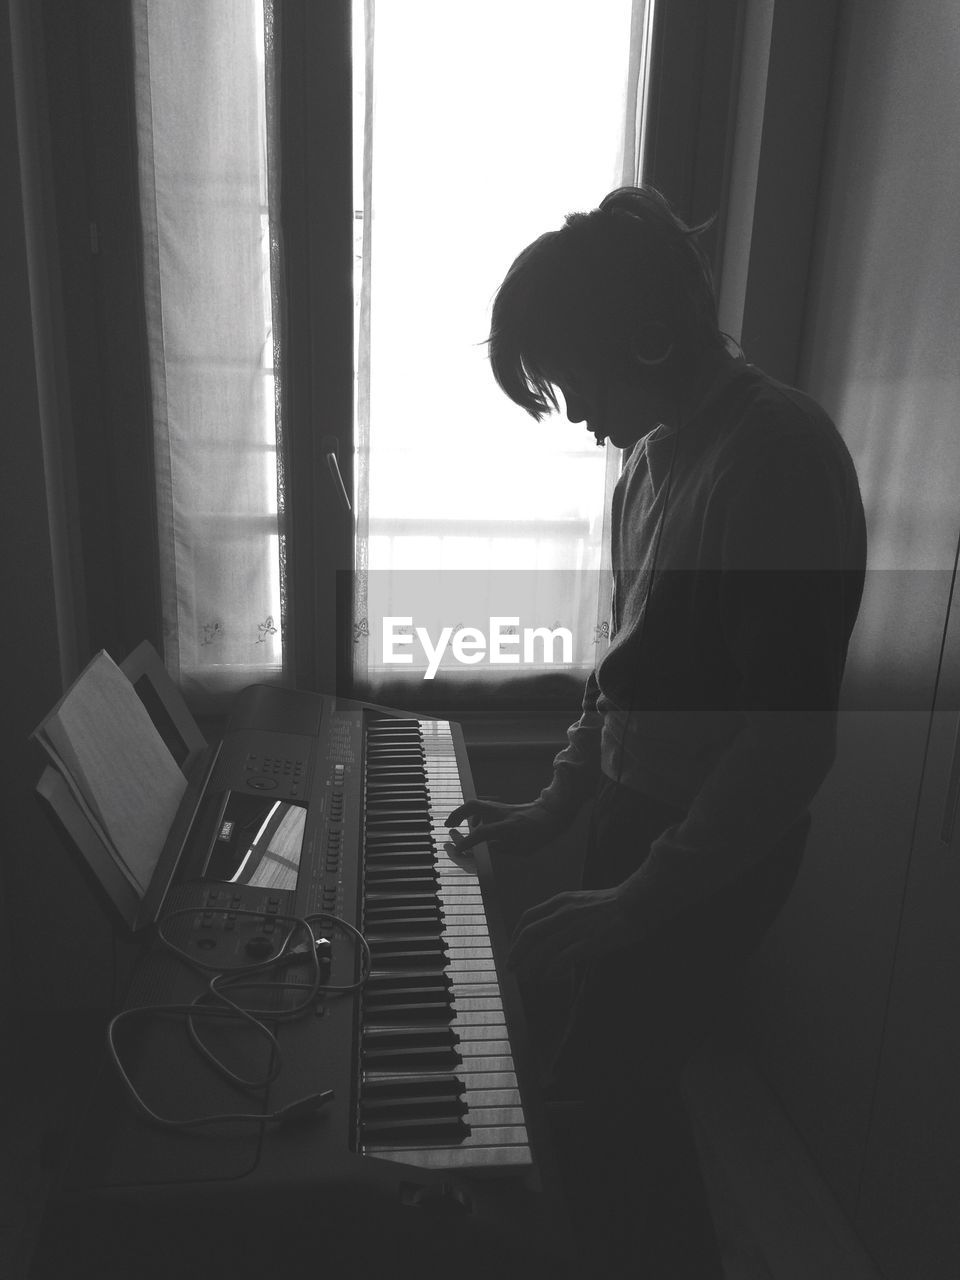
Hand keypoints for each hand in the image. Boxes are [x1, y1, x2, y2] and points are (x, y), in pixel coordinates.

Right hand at [444, 798, 564, 855]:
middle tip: (447, 825)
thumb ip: (505, 849)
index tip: (458, 849)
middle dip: (457, 814)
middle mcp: (503, 814)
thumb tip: (491, 846)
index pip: (483, 832)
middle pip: (474, 806)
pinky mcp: (502, 806)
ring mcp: (502, 807)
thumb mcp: (525, 850)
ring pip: (477, 804)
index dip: (468, 841)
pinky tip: (474, 825)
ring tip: (454, 825)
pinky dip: (474, 815)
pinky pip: (483, 807)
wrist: (552, 814)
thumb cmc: (541, 834)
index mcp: (509, 826)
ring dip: (463, 813)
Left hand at [508, 886, 635, 979]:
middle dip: (517, 953)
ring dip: (532, 965)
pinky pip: (563, 958)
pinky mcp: (590, 940)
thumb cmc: (612, 904)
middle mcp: (564, 912)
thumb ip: (564, 913)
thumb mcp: (581, 901)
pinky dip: (552, 969)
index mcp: (560, 901)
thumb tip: (550, 932)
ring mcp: (576, 927)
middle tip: (510, 968)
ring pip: (544, 948)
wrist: (637, 901)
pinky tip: (547, 978)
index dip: (516, 935)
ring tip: (526, 978)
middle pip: (531, 934)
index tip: (512, 949)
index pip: (528, 917)